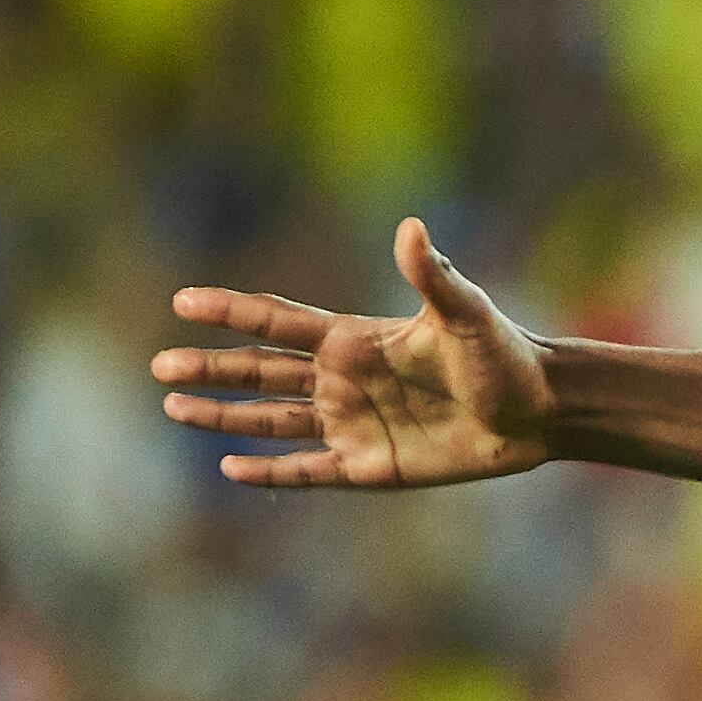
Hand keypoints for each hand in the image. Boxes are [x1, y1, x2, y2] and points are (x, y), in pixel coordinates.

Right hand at [152, 218, 554, 490]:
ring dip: (224, 416)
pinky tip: (230, 469)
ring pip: (272, 420)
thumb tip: (411, 227)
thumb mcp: (468, 314)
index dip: (233, 313)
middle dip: (211, 368)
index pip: (279, 324)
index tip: (184, 302)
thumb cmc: (506, 356)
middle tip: (159, 364)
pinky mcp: (372, 466)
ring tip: (174, 406)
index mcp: (356, 340)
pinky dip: (271, 472)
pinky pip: (309, 470)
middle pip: (261, 372)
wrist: (542, 411)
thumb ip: (432, 275)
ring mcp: (354, 423)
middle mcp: (345, 380)